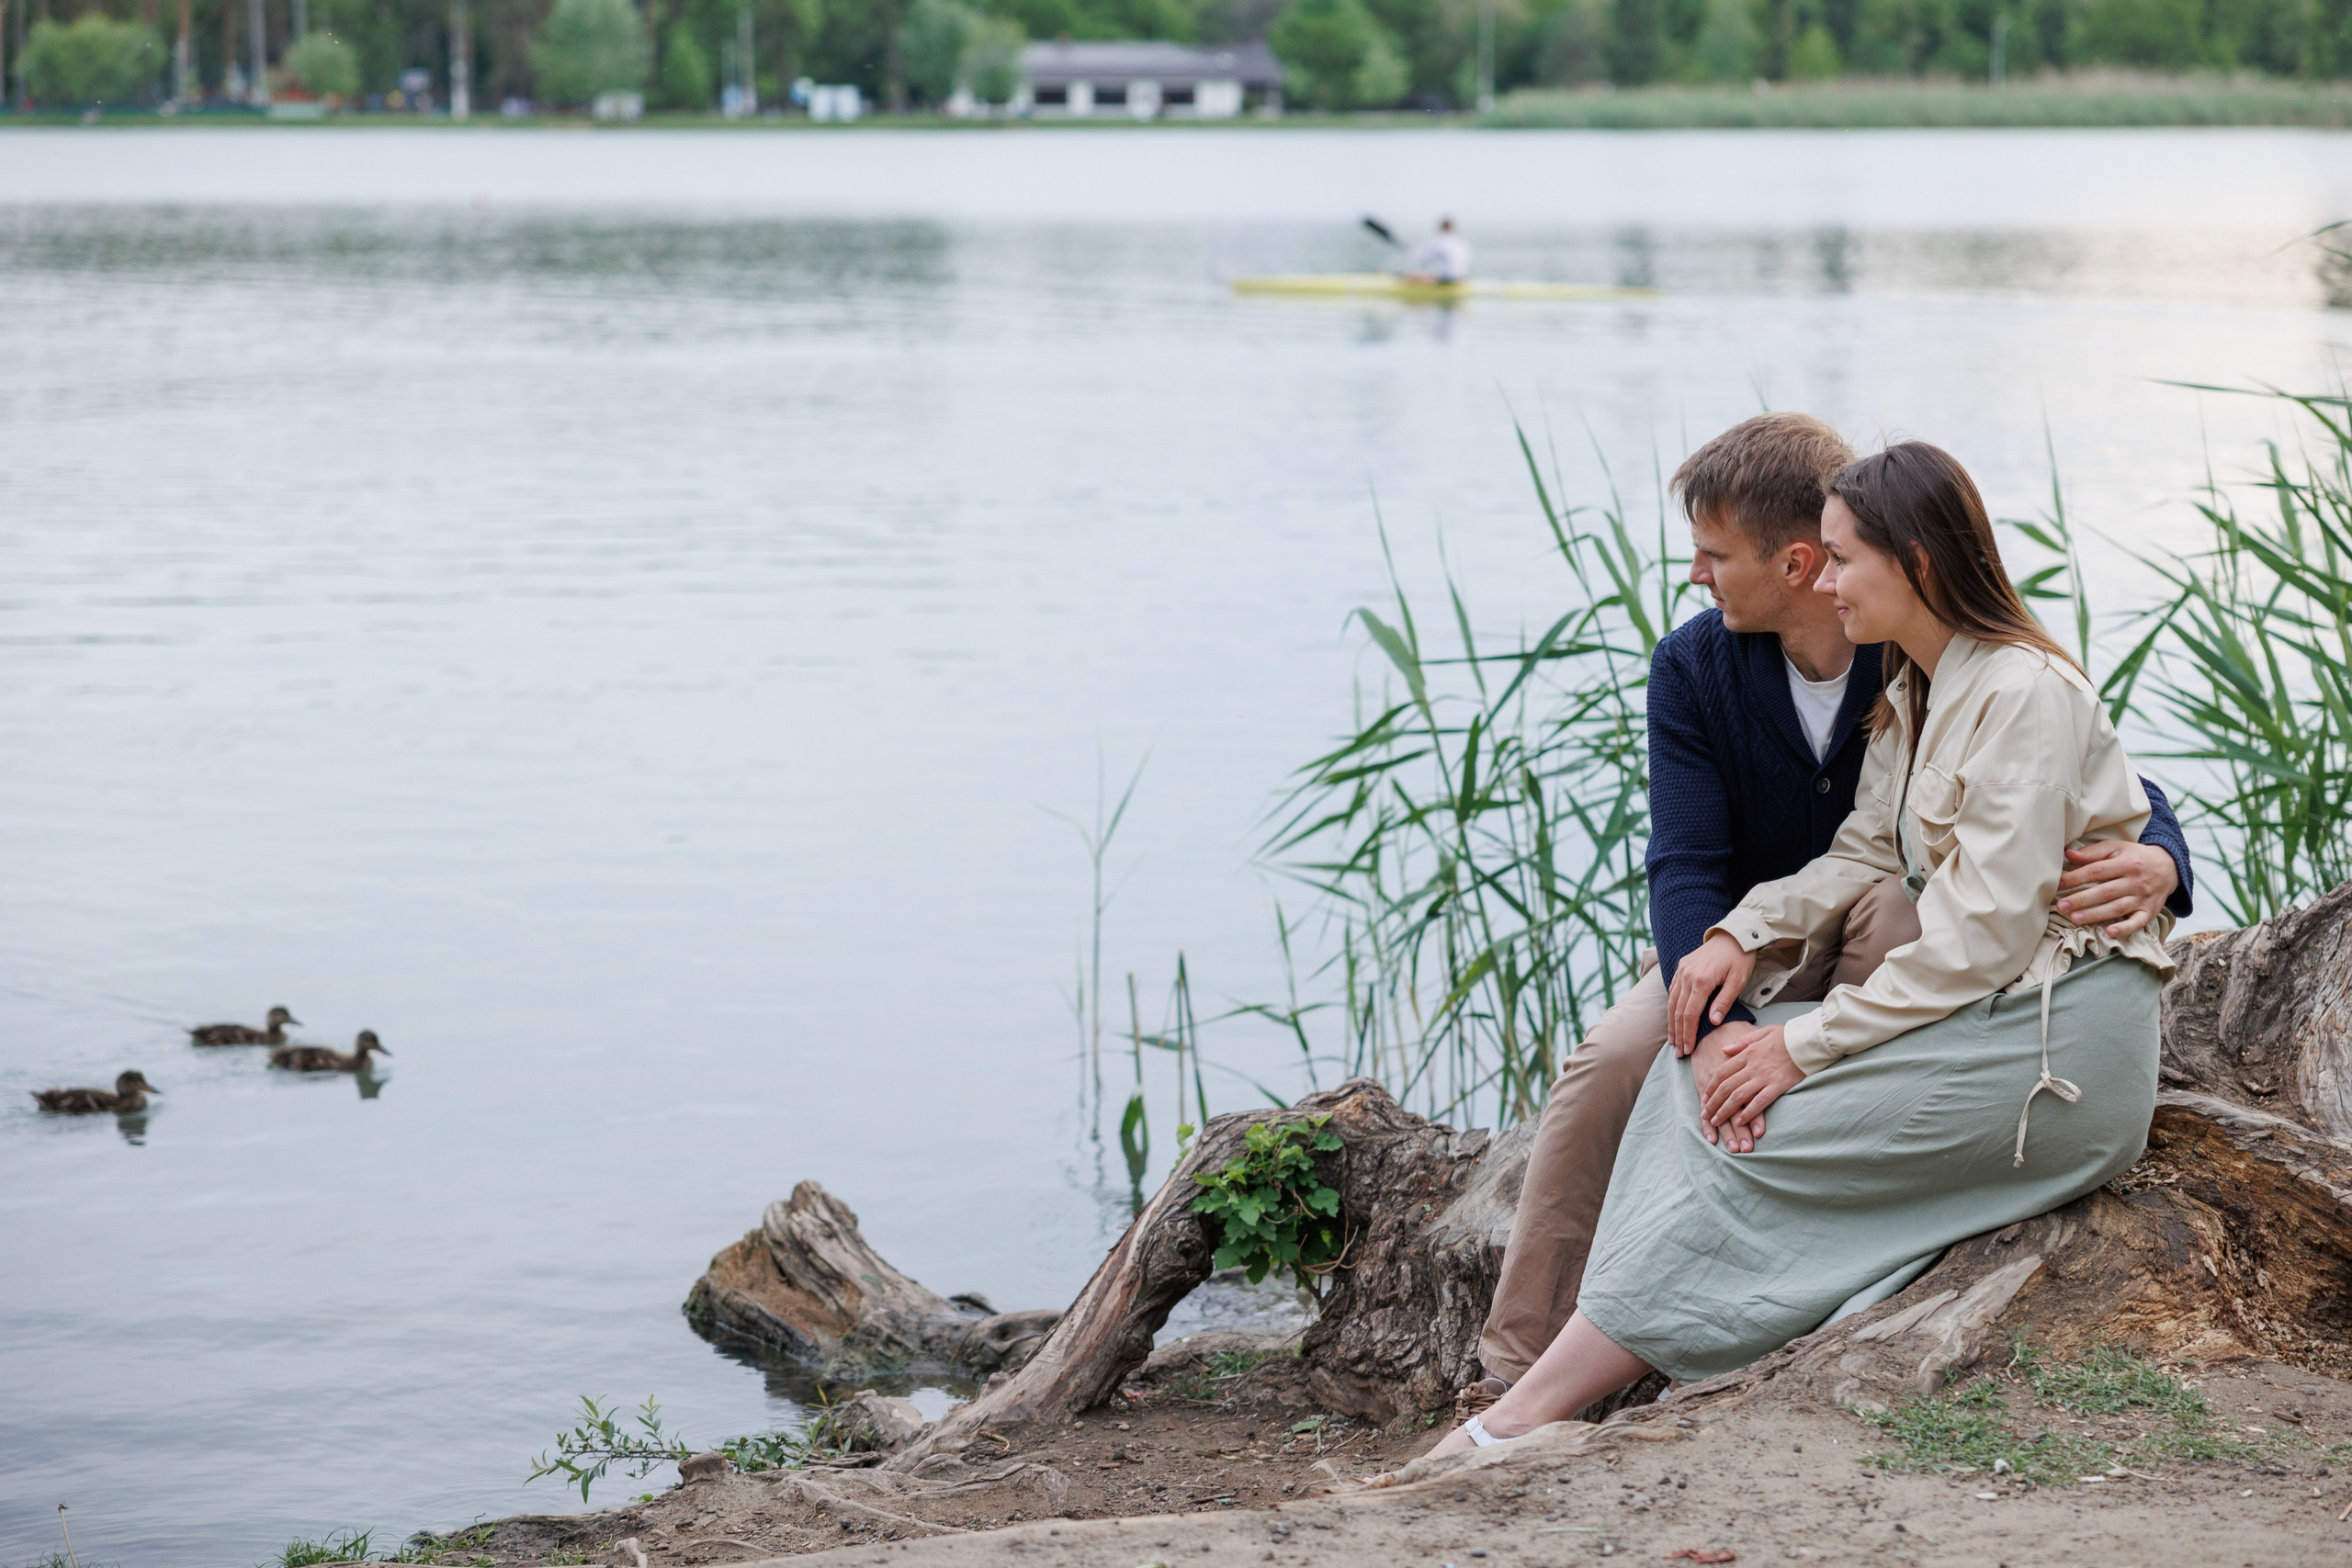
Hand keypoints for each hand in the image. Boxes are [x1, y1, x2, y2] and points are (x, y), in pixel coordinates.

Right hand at [1667, 933, 1756, 1051]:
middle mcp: (1687, 975)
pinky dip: (1671, 1007)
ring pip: (1671, 1001)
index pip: (1690, 1013)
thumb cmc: (1740, 958)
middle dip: (1677, 1033)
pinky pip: (1672, 990)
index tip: (1688, 1049)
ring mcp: (1681, 970)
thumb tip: (1712, 1022)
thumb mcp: (1738, 980)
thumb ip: (1724, 1001)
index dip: (1688, 1033)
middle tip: (1678, 1051)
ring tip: (1672, 1040)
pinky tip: (1673, 1018)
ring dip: (1671, 1023)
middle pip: (1677, 1010)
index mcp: (1701, 980)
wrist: (1733, 935)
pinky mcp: (1681, 967)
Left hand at [1701, 1025, 1803, 1137]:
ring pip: (1738, 1096)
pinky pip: (1759, 1102)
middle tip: (1705, 1114)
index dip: (1711, 1086)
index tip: (1705, 1097)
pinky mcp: (1778, 1086)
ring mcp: (1765, 1077)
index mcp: (1747, 1052)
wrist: (1810, 1040)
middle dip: (1713, 1103)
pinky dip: (1748, 1113)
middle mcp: (1752, 1066)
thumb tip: (1724, 1050)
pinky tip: (1740, 1122)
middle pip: (1726, 1087)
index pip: (1722, 1072)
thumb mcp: (1762, 1032)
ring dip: (1725, 1111)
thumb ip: (1742, 1041)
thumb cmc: (1788, 1036)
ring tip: (1716, 1121)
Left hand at [2055, 840, 2178, 938]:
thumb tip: (2068, 854)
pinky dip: (2125, 929)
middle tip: (2060, 906)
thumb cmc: (2135, 857)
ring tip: (2075, 918)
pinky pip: (2138, 922)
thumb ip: (2093, 852)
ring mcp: (2143, 898)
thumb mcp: (2117, 847)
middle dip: (2081, 899)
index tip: (2058, 884)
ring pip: (2118, 908)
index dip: (2076, 878)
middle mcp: (2136, 881)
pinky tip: (2110, 932)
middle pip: (2105, 891)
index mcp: (2126, 863)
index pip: (2097, 871)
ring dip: (2096, 914)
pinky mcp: (2149, 911)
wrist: (2169, 867)